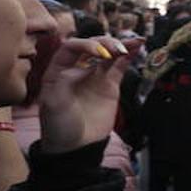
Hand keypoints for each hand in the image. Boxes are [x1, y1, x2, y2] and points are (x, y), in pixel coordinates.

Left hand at [37, 37, 131, 154]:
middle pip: (92, 46)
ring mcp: (95, 76)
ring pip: (108, 54)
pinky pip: (119, 66)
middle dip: (105, 43)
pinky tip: (136, 47)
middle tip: (117, 49)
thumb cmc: (59, 126)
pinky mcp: (110, 85)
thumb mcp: (54, 103)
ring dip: (120, 45)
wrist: (76, 147)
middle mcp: (77, 69)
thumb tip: (85, 66)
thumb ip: (65, 80)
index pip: (71, 48)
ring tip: (133, 43)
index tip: (98, 53)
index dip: (85, 45)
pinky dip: (128, 55)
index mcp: (57, 71)